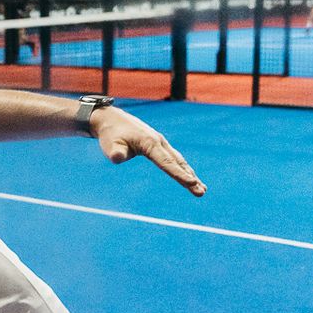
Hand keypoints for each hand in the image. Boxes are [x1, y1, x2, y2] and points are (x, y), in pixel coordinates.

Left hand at [90, 107, 205, 194]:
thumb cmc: (111, 134)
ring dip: (190, 174)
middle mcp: (159, 142)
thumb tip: (117, 157)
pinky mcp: (158, 145)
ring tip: (202, 189)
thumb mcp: (110, 144)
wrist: (111, 120)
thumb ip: (115, 152)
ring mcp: (160, 143)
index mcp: (149, 143)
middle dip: (190, 178)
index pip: (166, 162)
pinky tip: (191, 177)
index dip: (179, 174)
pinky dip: (183, 168)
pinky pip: (174, 159)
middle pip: (177, 163)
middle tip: (201, 192)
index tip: (191, 183)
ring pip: (178, 161)